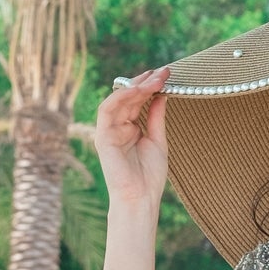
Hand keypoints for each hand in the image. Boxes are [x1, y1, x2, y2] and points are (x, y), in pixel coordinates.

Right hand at [95, 66, 169, 213]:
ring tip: (155, 78)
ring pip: (117, 99)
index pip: (137, 100)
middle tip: (163, 71)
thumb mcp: (157, 140)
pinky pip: (108, 110)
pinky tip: (138, 89)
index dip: (150, 86)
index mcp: (129, 128)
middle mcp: (117, 126)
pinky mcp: (102, 137)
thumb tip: (161, 95)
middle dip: (145, 82)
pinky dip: (122, 97)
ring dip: (136, 86)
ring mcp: (108, 131)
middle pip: (128, 97)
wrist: (140, 198)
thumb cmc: (149, 175)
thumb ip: (156, 117)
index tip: (167, 74)